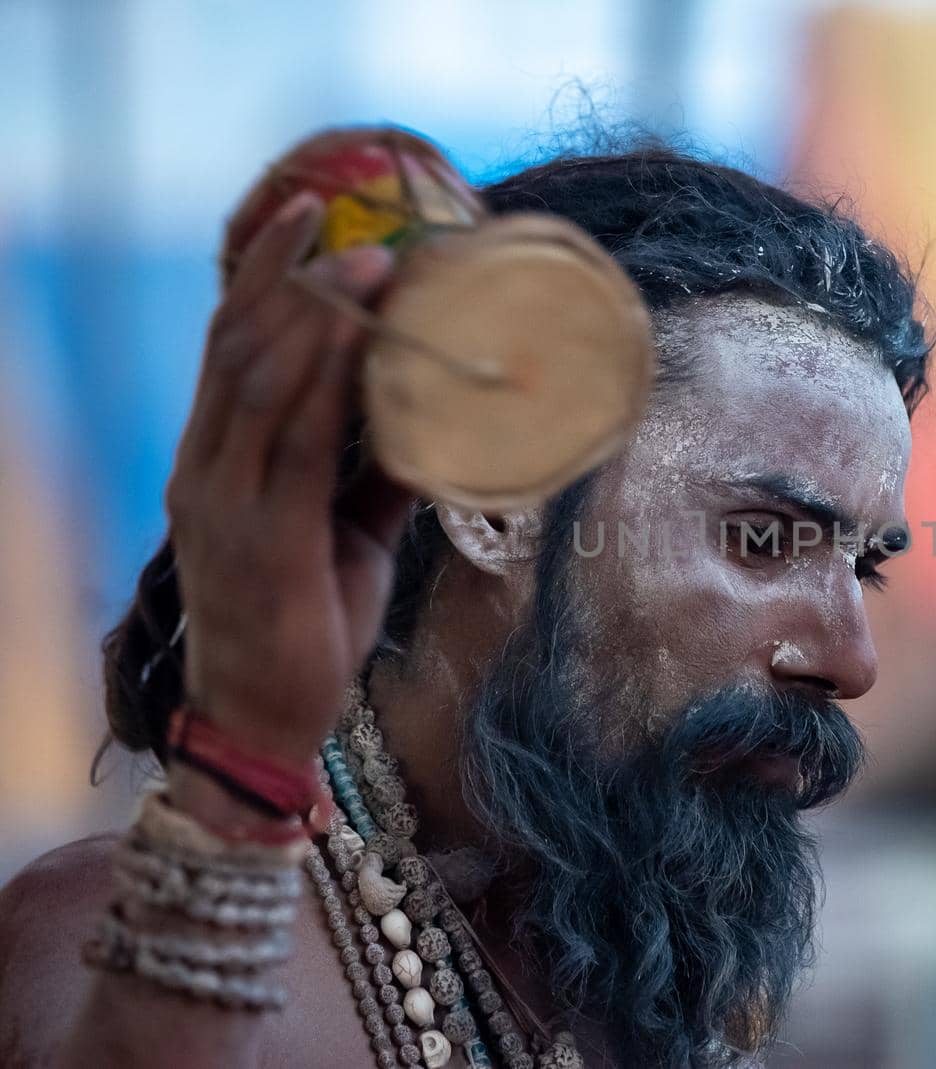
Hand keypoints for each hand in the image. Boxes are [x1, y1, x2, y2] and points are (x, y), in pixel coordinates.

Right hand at [165, 192, 410, 765]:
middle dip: (286, 276)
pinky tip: (360, 343)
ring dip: (316, 314)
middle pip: (237, 344)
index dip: (261, 280)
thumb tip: (433, 420)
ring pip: (260, 379)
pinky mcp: (261, 537)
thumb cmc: (307, 626)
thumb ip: (377, 473)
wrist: (268, 721)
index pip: (229, 348)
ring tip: (365, 264)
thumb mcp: (349, 534)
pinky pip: (292, 442)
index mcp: (217, 462)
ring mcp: (224, 500)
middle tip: (336, 219)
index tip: (304, 221)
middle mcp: (206, 468)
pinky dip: (325, 383)